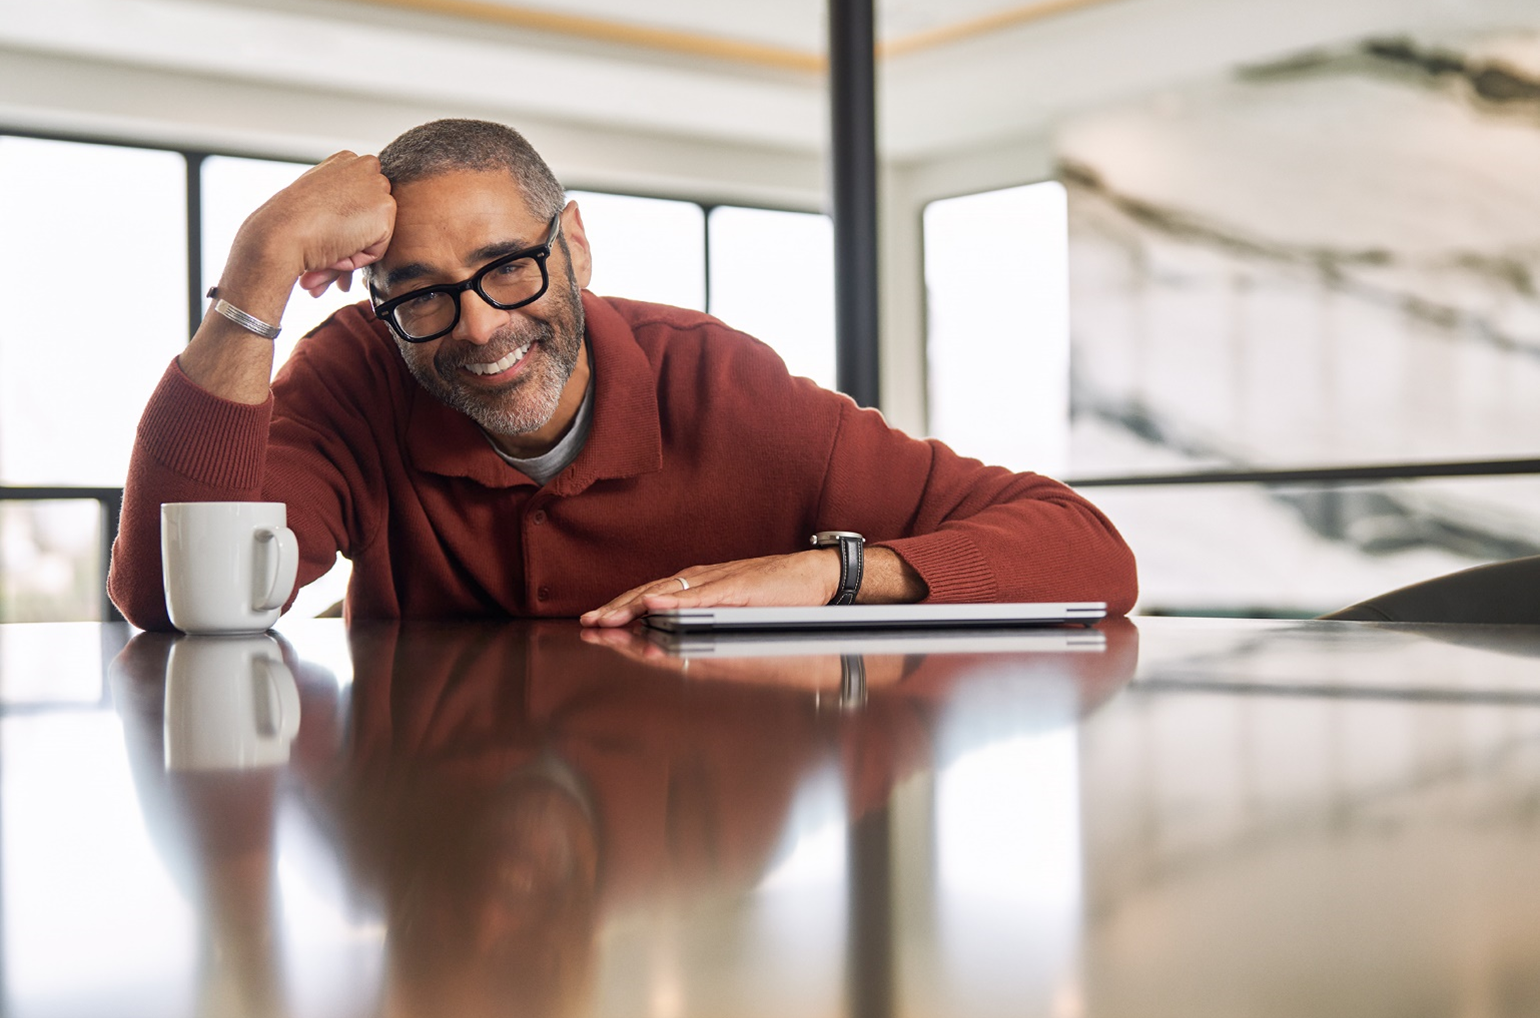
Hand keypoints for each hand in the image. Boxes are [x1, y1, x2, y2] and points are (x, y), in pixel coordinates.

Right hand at [226, 151, 395, 303]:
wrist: (283, 232)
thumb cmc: (289, 223)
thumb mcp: (313, 201)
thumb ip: (336, 204)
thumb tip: (348, 225)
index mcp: (346, 161)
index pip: (361, 199)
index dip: (343, 221)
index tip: (322, 227)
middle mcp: (365, 166)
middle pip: (371, 215)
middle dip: (352, 235)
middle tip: (324, 240)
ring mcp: (376, 186)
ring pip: (375, 232)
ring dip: (353, 246)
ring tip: (327, 244)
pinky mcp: (384, 209)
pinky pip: (377, 249)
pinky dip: (358, 257)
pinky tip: (338, 248)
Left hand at [579, 550, 840, 627]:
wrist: (813, 576)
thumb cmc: (777, 592)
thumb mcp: (732, 604)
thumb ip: (704, 613)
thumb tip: (674, 629)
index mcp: (698, 584)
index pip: (650, 596)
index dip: (620, 608)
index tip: (594, 622)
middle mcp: (702, 579)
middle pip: (650, 593)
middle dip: (616, 609)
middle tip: (587, 623)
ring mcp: (718, 583)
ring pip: (667, 594)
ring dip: (634, 605)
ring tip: (607, 617)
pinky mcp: (737, 589)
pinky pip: (700, 596)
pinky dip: (674, 600)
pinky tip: (654, 604)